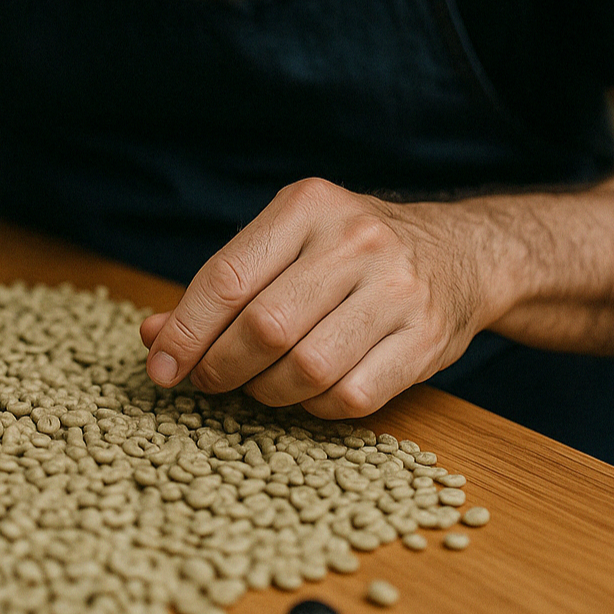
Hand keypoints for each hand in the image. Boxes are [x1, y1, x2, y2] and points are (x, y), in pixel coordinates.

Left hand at [140, 178, 504, 417]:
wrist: (458, 255)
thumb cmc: (348, 255)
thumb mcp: (284, 246)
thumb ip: (222, 288)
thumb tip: (154, 335)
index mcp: (308, 207)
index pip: (228, 278)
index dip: (185, 331)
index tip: (161, 367)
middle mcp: (357, 241)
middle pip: (264, 327)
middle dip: (220, 367)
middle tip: (208, 380)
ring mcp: (398, 290)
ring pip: (305, 369)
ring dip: (266, 391)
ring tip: (259, 382)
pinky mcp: (426, 339)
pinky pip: (349, 397)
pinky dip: (313, 407)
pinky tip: (307, 391)